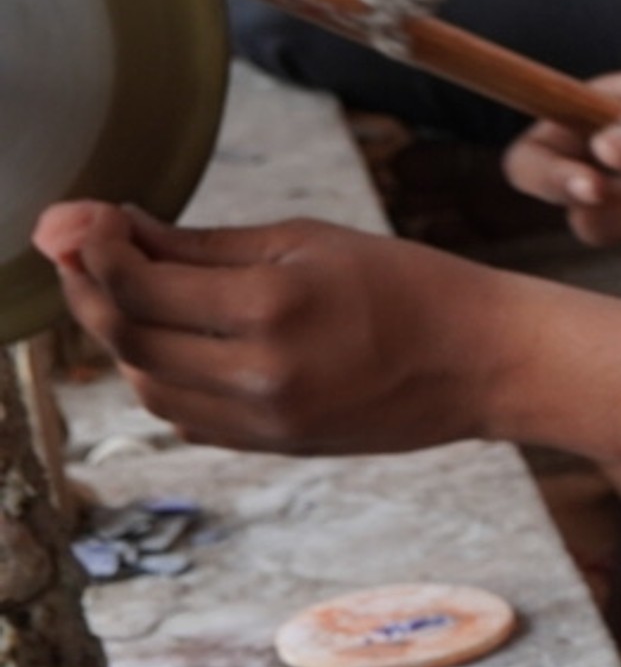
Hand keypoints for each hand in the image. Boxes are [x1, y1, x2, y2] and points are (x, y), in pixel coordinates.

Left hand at [32, 204, 513, 454]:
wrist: (488, 361)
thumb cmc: (411, 285)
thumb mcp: (308, 240)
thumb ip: (202, 243)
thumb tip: (111, 226)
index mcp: (275, 305)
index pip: (137, 284)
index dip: (92, 249)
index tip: (86, 221)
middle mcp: (265, 372)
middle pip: (127, 339)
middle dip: (91, 292)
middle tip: (87, 255)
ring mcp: (271, 419)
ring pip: (148, 385)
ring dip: (124, 340)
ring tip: (136, 298)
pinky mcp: (279, 445)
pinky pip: (186, 417)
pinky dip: (164, 379)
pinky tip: (181, 344)